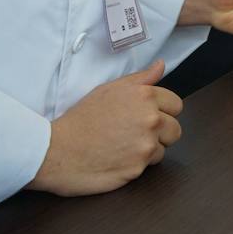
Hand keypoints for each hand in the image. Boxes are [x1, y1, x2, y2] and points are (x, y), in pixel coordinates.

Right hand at [27, 60, 182, 196]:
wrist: (56, 150)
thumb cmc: (81, 119)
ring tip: (123, 146)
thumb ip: (140, 79)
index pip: (176, 105)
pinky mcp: (139, 167)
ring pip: (164, 148)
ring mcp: (146, 145)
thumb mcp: (108, 90)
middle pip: (175, 129)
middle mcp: (150, 119)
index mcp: (145, 97)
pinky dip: (137, 164)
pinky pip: (149, 166)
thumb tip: (161, 66)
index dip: (163, 111)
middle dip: (160, 132)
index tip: (146, 116)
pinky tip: (118, 158)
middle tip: (134, 133)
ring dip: (149, 149)